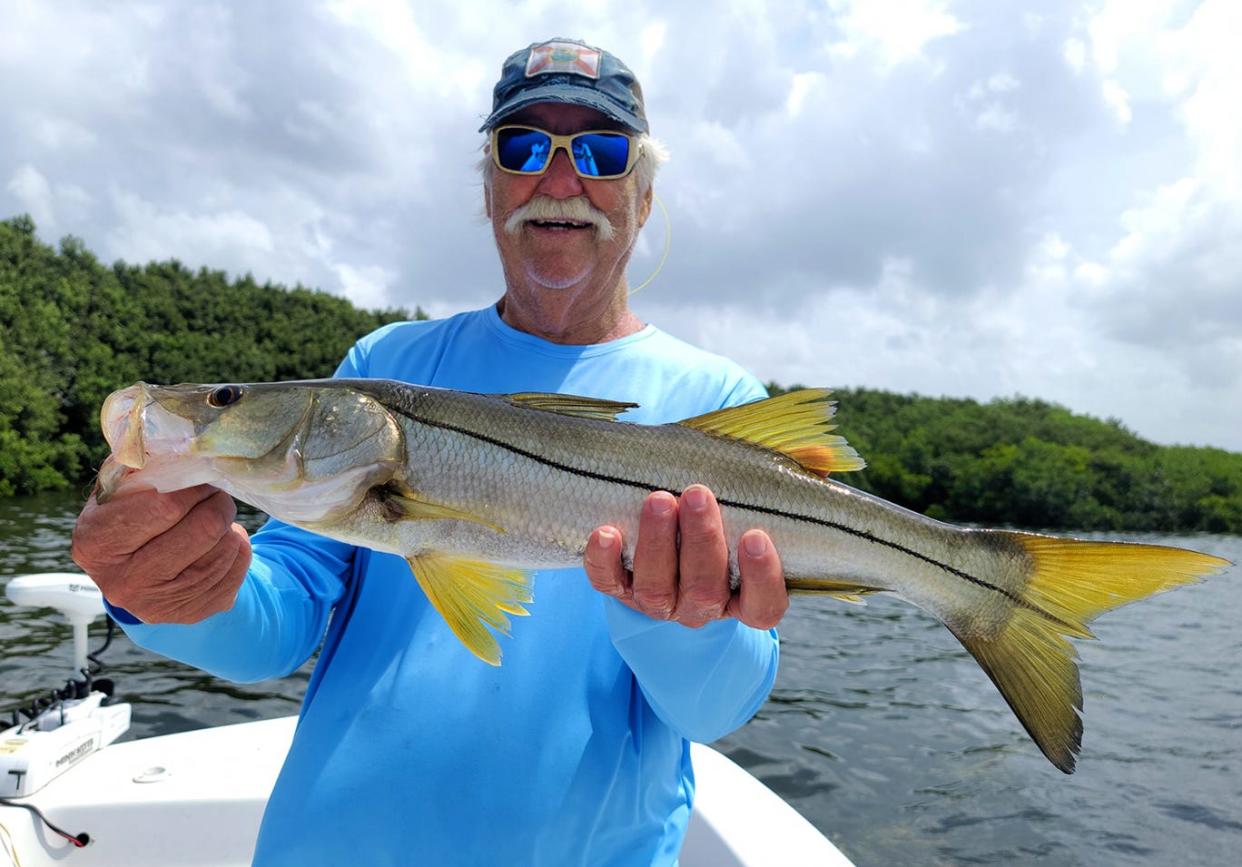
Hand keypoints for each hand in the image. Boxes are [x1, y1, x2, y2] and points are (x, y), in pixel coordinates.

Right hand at [71, 482, 250, 624]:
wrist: (139, 572)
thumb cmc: (132, 518)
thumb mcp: (120, 491)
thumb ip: (141, 468)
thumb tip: (179, 446)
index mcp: (97, 542)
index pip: (164, 506)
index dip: (191, 486)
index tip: (198, 476)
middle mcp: (123, 581)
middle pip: (203, 529)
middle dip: (217, 502)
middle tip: (214, 492)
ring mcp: (159, 604)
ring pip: (225, 547)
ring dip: (228, 523)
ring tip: (215, 515)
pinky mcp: (193, 613)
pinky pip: (237, 566)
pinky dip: (238, 546)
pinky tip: (222, 540)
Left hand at [584, 484, 788, 629]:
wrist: (672, 525)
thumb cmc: (731, 508)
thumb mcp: (763, 497)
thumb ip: (793, 480)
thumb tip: (822, 459)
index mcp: (746, 595)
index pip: (764, 606)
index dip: (763, 577)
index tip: (757, 535)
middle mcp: (704, 605)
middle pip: (706, 590)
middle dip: (702, 541)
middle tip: (698, 492)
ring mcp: (661, 602)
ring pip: (658, 590)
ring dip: (658, 543)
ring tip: (658, 499)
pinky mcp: (621, 589)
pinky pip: (608, 585)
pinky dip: (604, 561)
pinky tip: (606, 532)